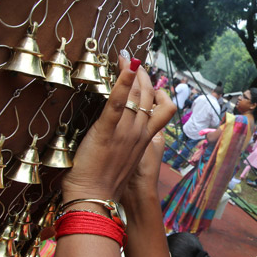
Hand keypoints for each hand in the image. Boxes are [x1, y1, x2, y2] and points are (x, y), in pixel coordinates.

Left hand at [61, 56, 175, 202]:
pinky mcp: (107, 132)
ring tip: (125, 58)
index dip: (156, 92)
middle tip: (132, 60)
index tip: (145, 80)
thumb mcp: (125, 162)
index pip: (161, 110)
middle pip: (149, 98)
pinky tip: (125, 67)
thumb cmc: (105, 184)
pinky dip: (122, 83)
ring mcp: (125, 133)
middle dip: (143, 76)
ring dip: (132, 74)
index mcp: (145, 142)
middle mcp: (139, 135)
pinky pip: (118, 104)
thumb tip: (126, 134)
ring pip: (137, 97)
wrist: (95, 199)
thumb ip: (130, 146)